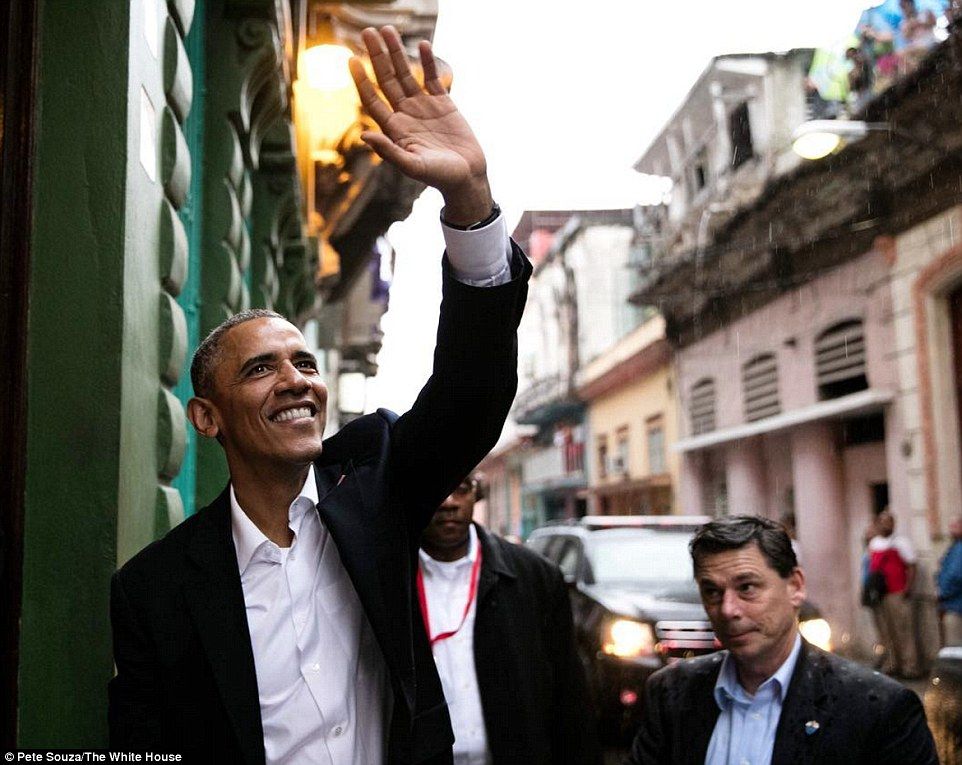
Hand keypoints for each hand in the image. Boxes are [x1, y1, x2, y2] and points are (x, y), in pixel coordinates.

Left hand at [349, 26, 492, 223]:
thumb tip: (364, 135)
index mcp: (394, 129)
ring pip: (406, 74)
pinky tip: (421, 44)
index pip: (372, 99)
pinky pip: (432, 78)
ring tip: (388, 30)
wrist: (467, 177)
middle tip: (368, 32)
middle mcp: (405, 114)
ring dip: (397, 52)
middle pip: (386, 80)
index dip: (362, 80)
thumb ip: (389, 151)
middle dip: (376, 56)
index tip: (351, 59)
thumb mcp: (413, 167)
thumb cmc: (439, 177)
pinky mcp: (443, 104)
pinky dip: (427, 62)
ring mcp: (423, 107)